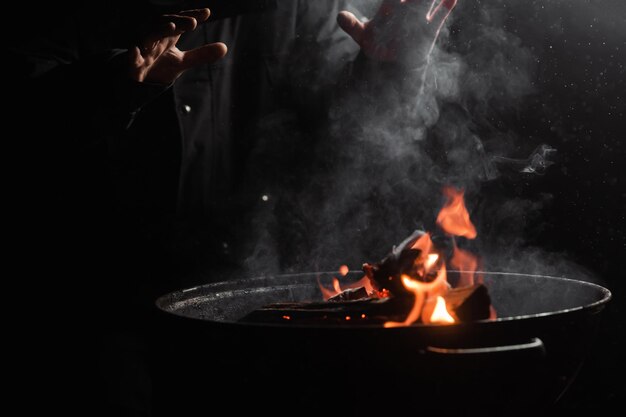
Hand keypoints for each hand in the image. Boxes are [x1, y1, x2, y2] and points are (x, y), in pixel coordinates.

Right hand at [129, 8, 226, 83]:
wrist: (139, 81)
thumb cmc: (160, 65)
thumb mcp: (183, 61)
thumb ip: (201, 54)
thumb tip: (224, 47)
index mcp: (167, 35)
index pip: (180, 22)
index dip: (192, 16)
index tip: (206, 13)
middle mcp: (155, 38)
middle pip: (166, 24)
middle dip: (178, 21)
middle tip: (193, 22)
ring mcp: (143, 48)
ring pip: (149, 34)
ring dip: (160, 30)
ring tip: (173, 27)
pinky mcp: (132, 63)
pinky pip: (131, 56)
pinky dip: (134, 53)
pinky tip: (137, 50)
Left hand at [337, 0, 456, 62]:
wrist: (392, 62)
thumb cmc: (377, 45)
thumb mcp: (363, 37)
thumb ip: (352, 26)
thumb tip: (339, 16)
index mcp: (390, 6)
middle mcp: (406, 7)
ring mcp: (419, 16)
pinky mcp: (429, 30)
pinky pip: (440, 15)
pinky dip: (446, 6)